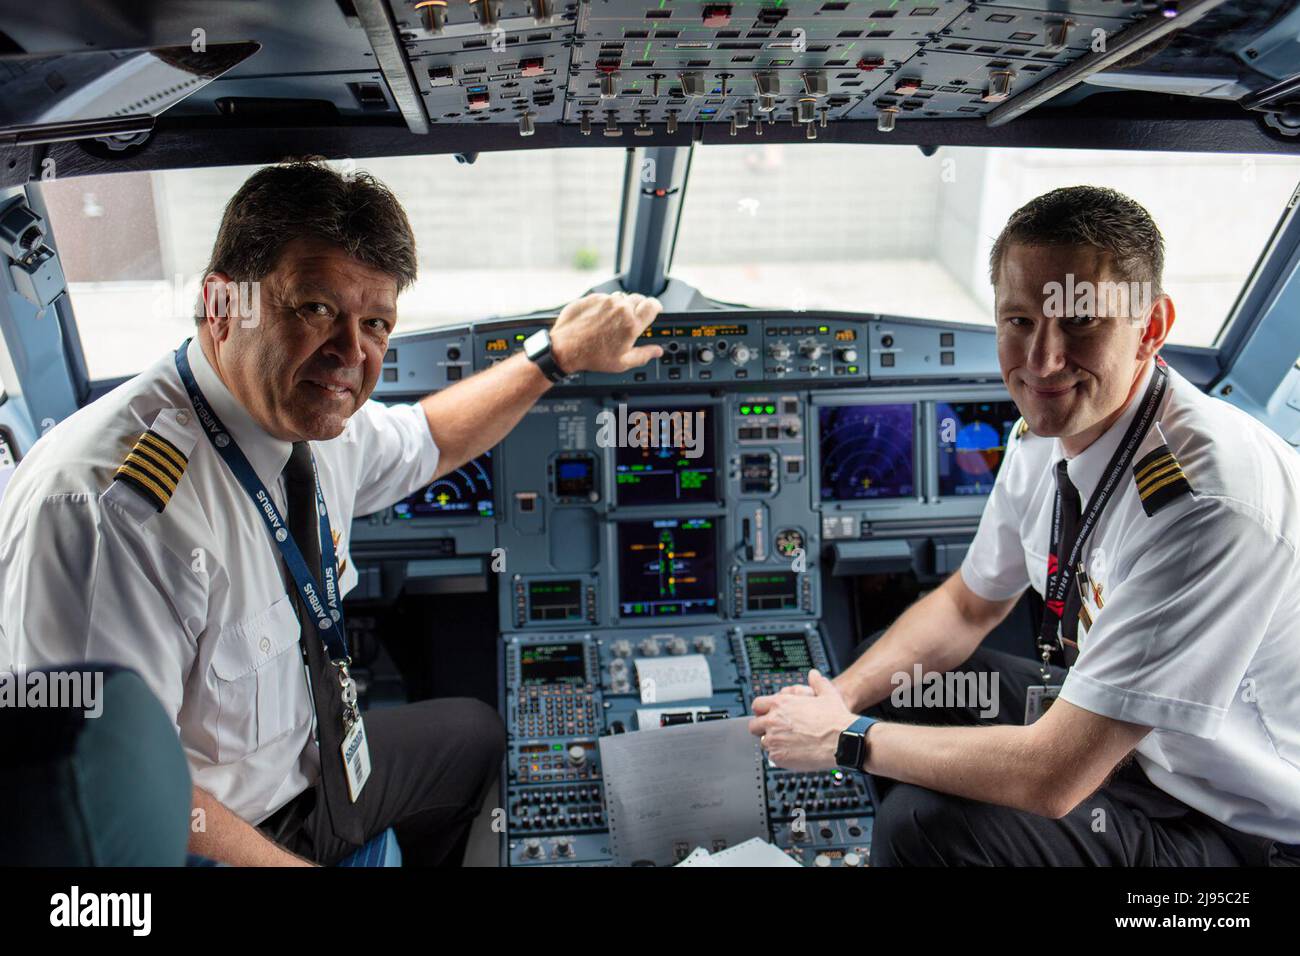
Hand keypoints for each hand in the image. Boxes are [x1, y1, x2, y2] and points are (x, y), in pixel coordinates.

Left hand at [548, 292, 663, 373]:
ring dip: (621, 306)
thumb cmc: (592, 356)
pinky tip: (599, 318)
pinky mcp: (592, 298)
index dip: (655, 307)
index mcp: (631, 324)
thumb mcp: (622, 362)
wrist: (565, 349)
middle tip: (632, 319)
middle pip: (639, 298)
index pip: (653, 305)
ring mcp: (605, 301)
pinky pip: (604, 298)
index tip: (654, 310)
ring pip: (621, 297)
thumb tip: (657, 351)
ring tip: (613, 321)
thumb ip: (644, 354)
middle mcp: (620, 308)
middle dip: (639, 307)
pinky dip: (605, 306)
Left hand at [747, 669, 855, 771]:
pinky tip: (793, 753)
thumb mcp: (827, 694)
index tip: (767, 715)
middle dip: (762, 728)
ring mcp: (775, 740)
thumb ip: (817, 683)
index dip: (762, 711)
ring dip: (773, 743)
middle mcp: (774, 721)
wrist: (844, 741)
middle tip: (775, 731)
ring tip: (788, 743)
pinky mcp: (779, 757)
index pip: (757, 705)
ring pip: (763, 743)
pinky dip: (781, 756)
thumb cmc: (835, 719)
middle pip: (754, 726)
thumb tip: (814, 675)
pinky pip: (772, 757)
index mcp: (781, 704)